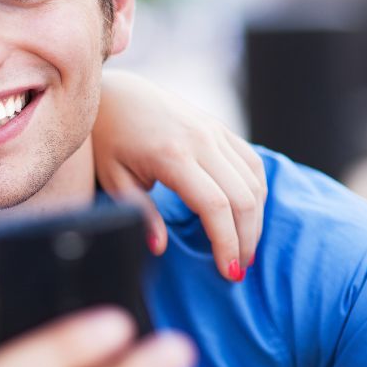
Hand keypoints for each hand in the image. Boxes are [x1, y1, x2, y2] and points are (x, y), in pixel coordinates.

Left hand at [94, 70, 266, 280]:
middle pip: (243, 198)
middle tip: (237, 269)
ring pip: (254, 182)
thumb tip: (159, 248)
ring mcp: (215, 131)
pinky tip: (247, 217)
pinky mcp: (221, 128)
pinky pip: (252, 164)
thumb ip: (139, 213)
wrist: (118, 93)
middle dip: (245, 239)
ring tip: (242, 249)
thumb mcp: (114, 178)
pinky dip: (256, 193)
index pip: (215, 206)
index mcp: (172, 155)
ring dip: (255, 220)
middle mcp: (201, 141)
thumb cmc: (109, 139)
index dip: (226, 243)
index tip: (227, 272)